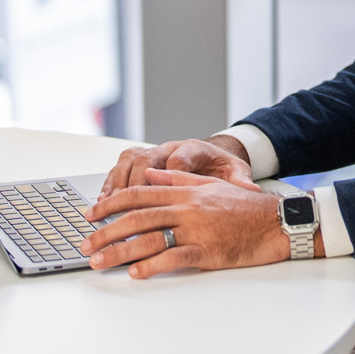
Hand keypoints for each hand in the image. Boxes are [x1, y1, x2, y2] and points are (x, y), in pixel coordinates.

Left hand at [81, 168, 288, 277]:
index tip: (91, 215)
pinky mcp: (208, 251)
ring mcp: (197, 230)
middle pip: (137, 217)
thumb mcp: (210, 184)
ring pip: (149, 239)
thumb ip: (178, 179)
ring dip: (119, 252)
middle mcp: (188, 208)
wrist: (276, 222)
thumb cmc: (244, 206)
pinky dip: (152, 266)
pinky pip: (174, 258)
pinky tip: (135, 274)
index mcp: (186, 192)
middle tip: (85, 244)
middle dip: (106, 231)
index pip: (139, 194)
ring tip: (98, 263)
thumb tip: (150, 176)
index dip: (111, 204)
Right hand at [96, 136, 254, 201]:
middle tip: (124, 205)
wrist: (214, 156)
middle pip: (147, 158)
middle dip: (134, 182)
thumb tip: (251, 191)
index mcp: (195, 149)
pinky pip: (120, 168)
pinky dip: (110, 184)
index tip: (161, 194)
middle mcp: (170, 147)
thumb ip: (240, 182)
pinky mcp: (141, 161)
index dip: (169, 174)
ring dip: (116, 184)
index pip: (179, 158)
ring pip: (129, 161)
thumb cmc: (222, 166)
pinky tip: (103, 202)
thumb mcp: (236, 173)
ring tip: (105, 206)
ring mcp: (154, 153)